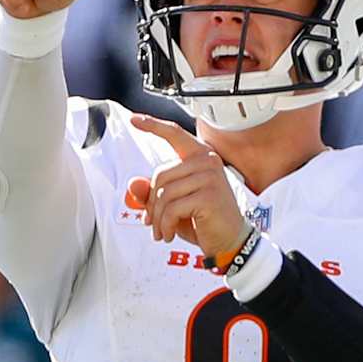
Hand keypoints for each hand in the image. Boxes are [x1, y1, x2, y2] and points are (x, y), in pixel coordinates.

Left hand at [126, 114, 250, 263]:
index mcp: (199, 157)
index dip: (153, 126)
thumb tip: (133, 184)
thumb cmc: (203, 221)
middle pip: (160, 175)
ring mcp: (209, 176)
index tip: (135, 120)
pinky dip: (166, 226)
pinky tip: (170, 234)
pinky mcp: (208, 195)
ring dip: (158, 219)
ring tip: (162, 232)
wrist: (229, 241)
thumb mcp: (173, 205)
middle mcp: (207, 161)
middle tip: (153, 223)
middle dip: (151, 204)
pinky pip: (172, 208)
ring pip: (164, 194)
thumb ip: (152, 192)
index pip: (174, 134)